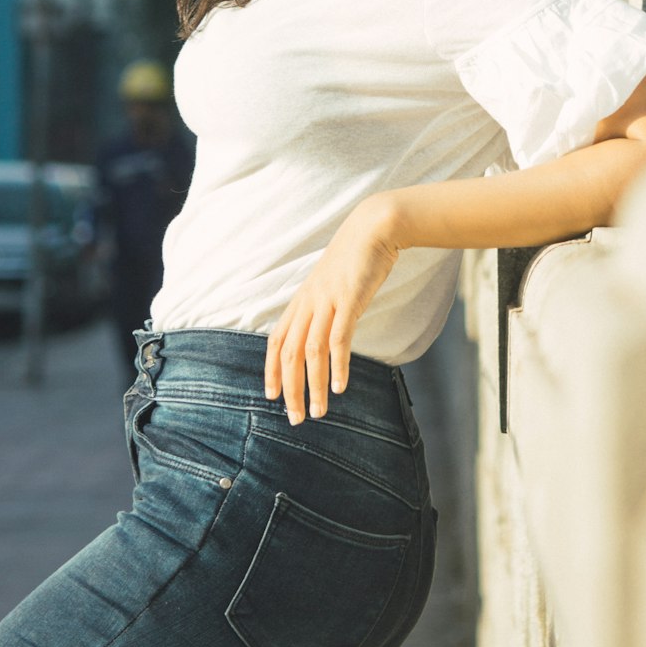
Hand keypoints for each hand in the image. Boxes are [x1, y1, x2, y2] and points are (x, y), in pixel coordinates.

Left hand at [264, 195, 400, 423]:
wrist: (373, 228)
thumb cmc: (355, 259)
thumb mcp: (332, 286)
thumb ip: (324, 309)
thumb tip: (324, 335)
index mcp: (302, 301)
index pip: (277, 341)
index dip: (271, 370)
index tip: (272, 397)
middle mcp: (308, 303)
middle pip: (290, 353)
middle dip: (290, 389)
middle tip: (295, 419)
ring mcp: (327, 301)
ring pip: (311, 351)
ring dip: (312, 386)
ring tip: (319, 412)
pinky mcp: (349, 299)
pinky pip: (338, 338)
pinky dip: (337, 365)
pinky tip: (339, 387)